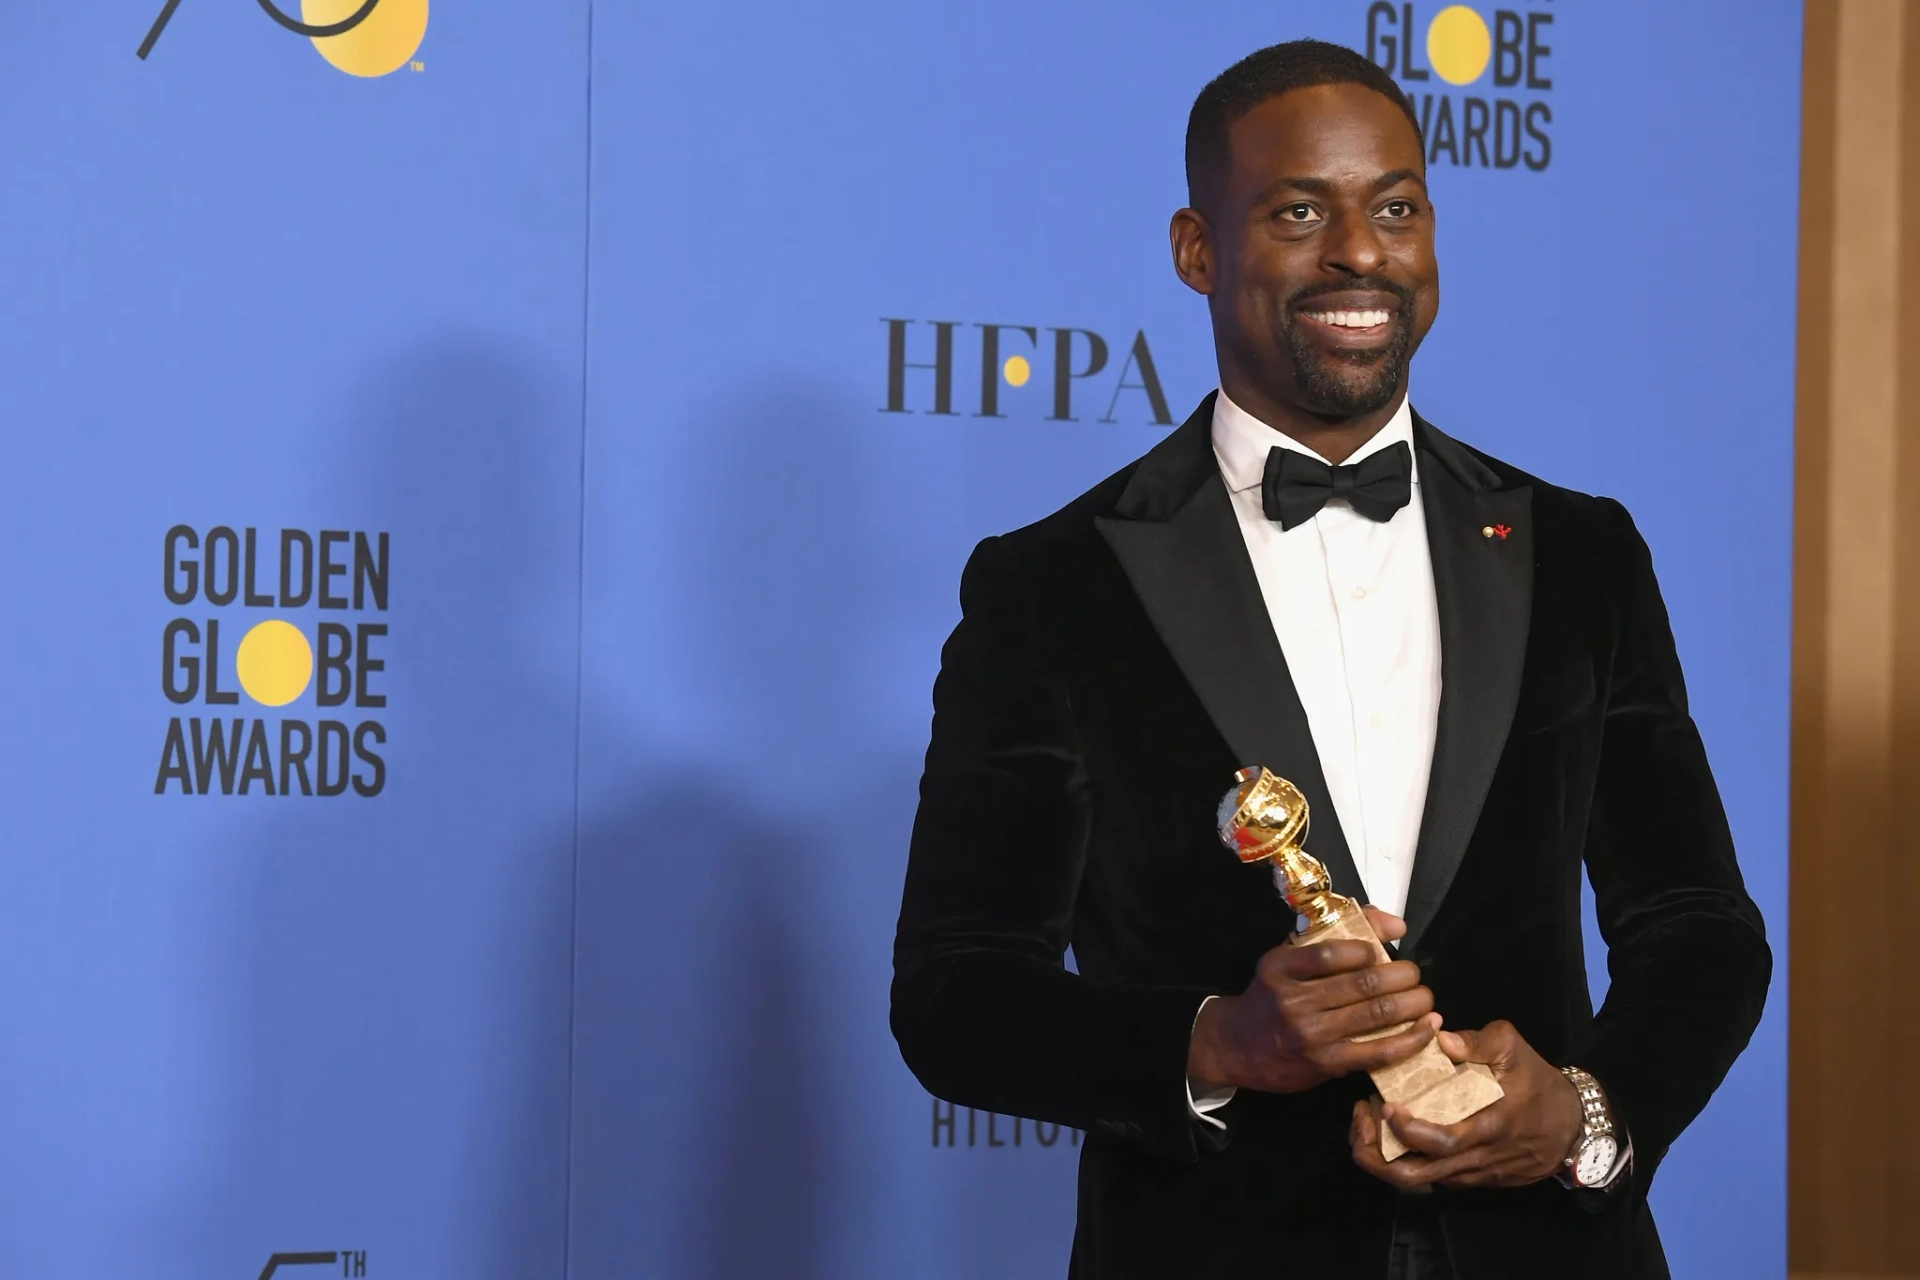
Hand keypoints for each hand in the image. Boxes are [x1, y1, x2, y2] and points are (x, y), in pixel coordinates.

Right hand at [1188, 907, 1439, 1094]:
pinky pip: (1377, 1051)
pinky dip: (1409, 1039)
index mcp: (1281, 967)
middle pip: (1362, 984)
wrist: (1237, 1046)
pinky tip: (1427, 1029)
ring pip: (1375, 1015)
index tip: (1381, 952)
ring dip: (1412, 1004)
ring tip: (1425, 997)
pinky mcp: (1326, 1063)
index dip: (1367, 949)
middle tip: (1415, 974)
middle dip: (1402, 976)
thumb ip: (1337, 935)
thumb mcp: (1289, 960)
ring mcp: (1310, 1035)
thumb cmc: (1272, 997)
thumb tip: (1396, 925)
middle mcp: (1293, 1000)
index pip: (1331, 951)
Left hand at [1348, 1019, 1582, 1189]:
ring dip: (1383, 1156)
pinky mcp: (1470, 1181)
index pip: (1440, 1143)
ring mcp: (1470, 1175)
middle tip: (1361, 1116)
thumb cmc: (1539, 1084)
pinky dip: (1403, 1158)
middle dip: (1374, 1153)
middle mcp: (1474, 1160)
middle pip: (1412, 1177)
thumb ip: (1478, 1042)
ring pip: (1416, 1182)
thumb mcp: (1515, 1050)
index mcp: (1488, 1127)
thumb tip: (1440, 1038)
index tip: (1386, 1104)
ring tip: (1368, 1121)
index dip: (1406, 1130)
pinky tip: (1393, 1130)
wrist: (1573, 1128)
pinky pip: (1430, 1177)